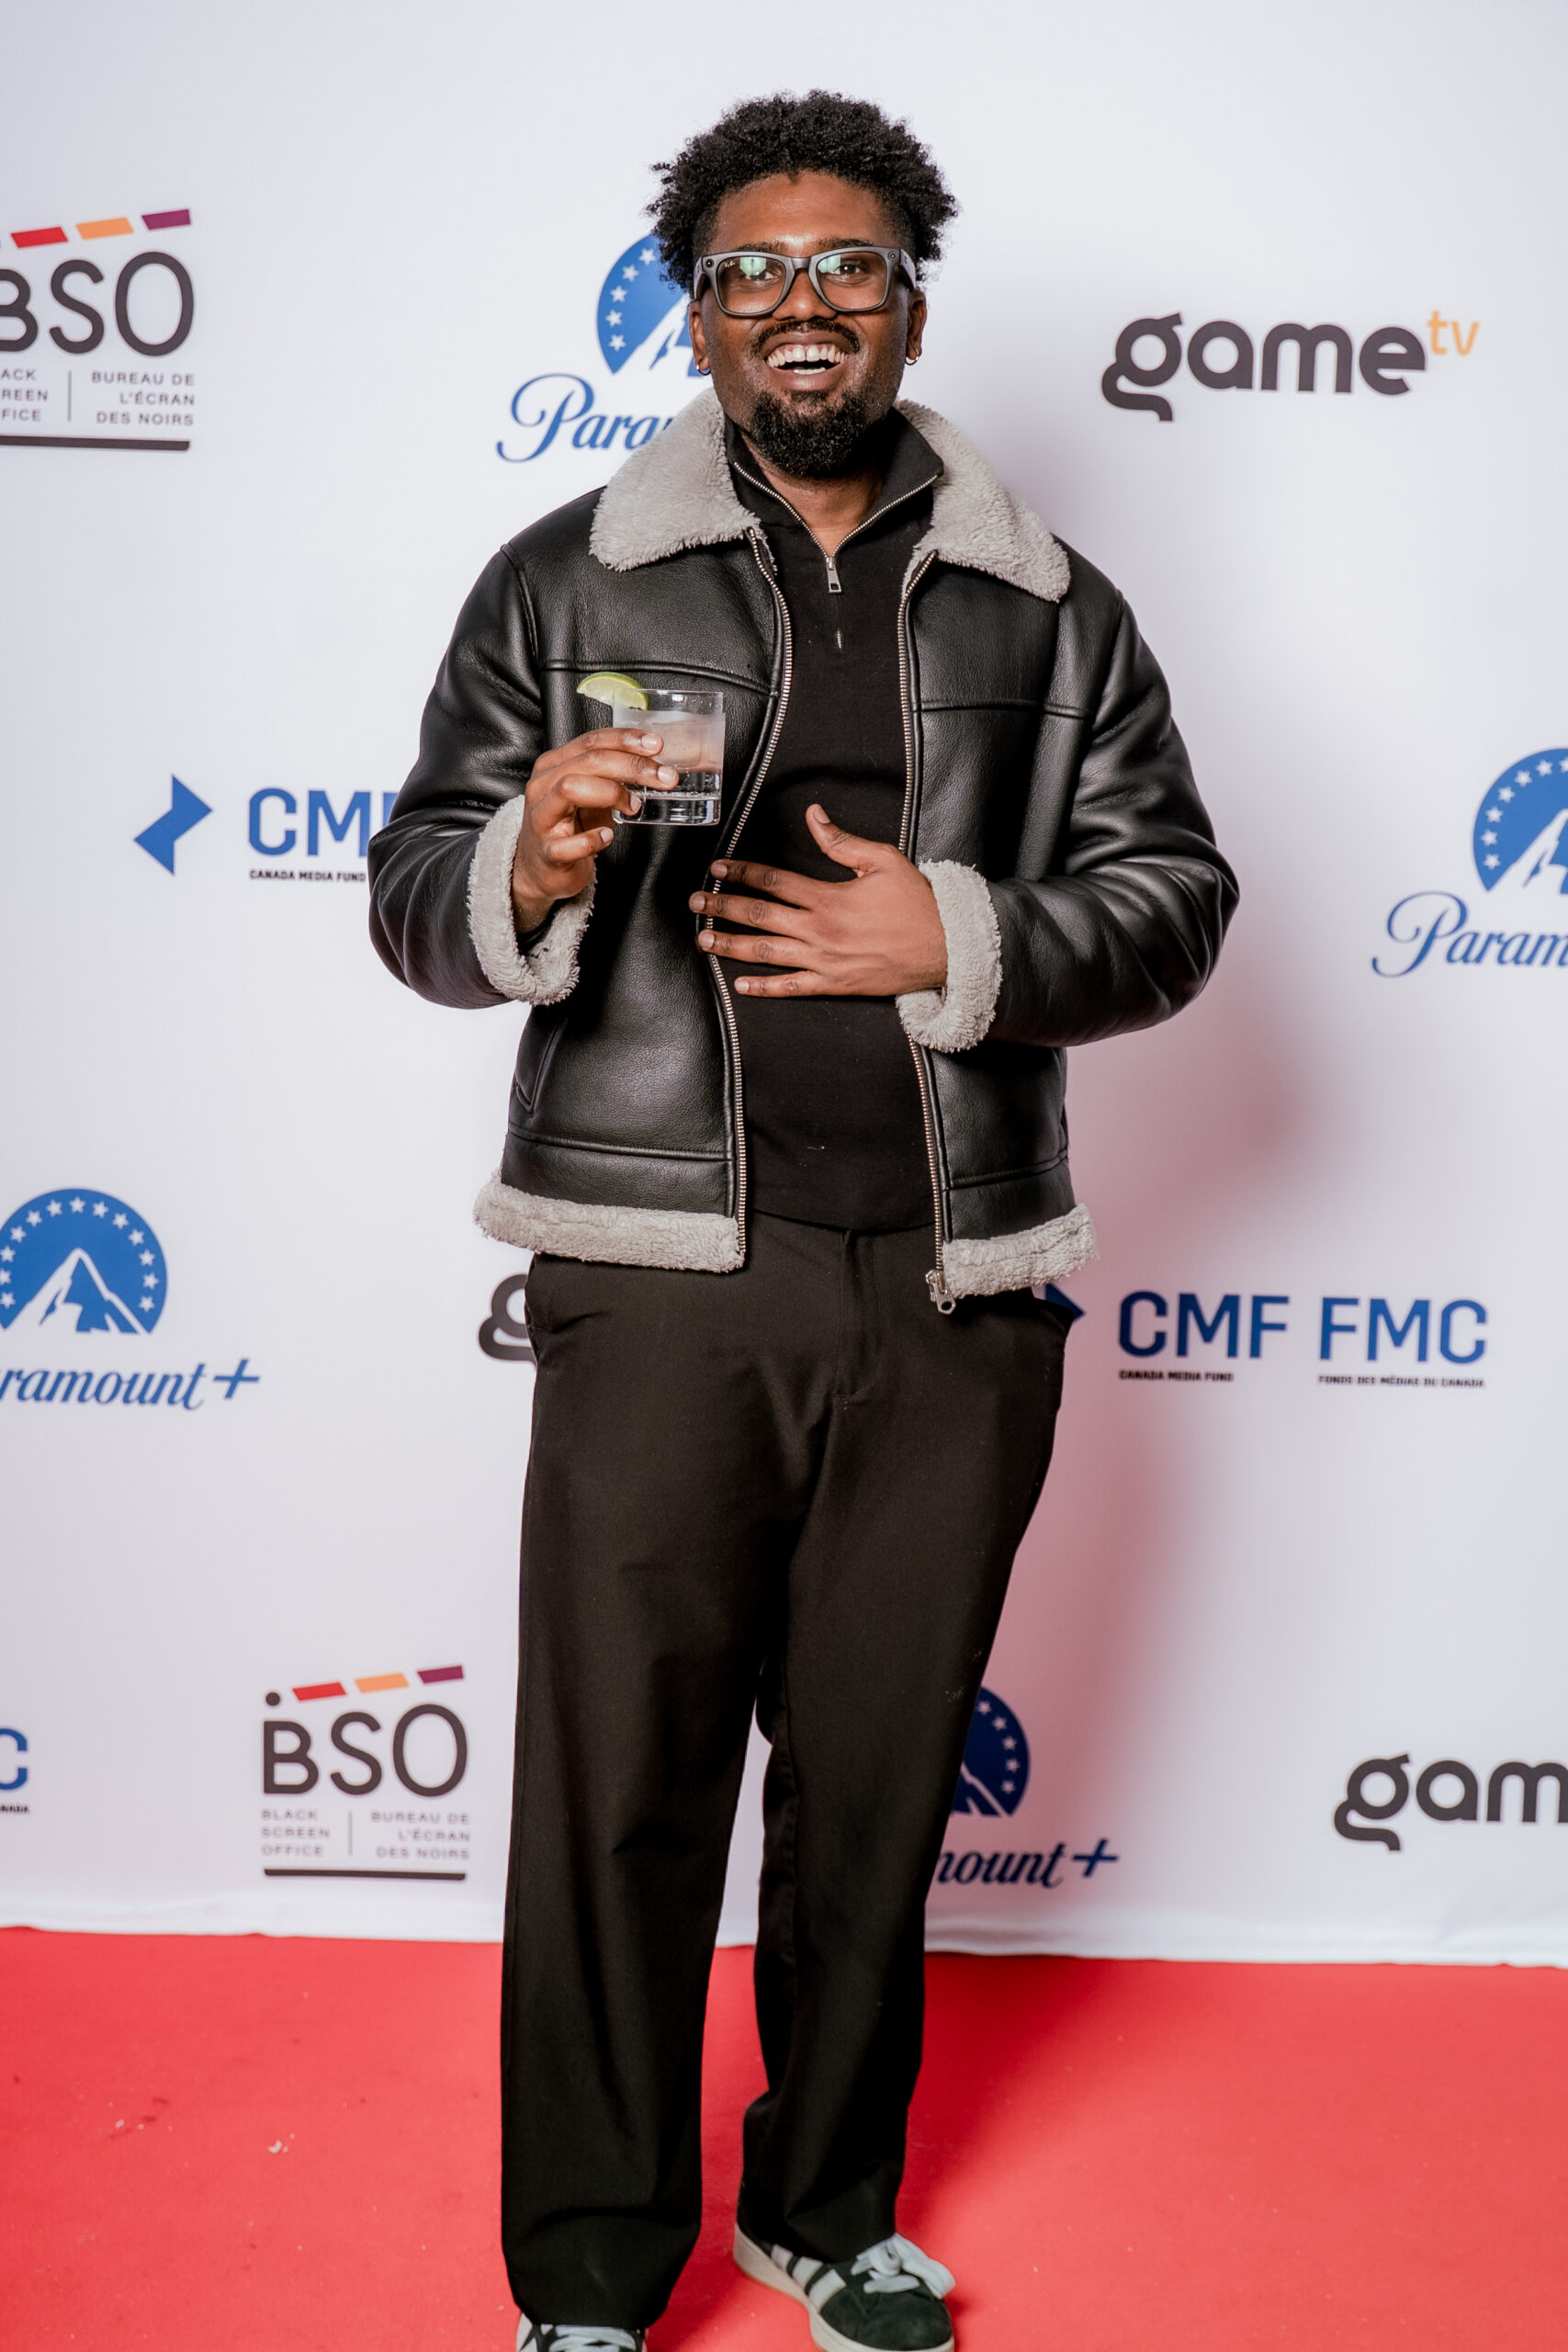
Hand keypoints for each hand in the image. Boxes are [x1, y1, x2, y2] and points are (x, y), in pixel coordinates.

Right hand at [510, 727, 678, 933]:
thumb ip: (611, 777)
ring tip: (633, 806)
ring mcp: (541, 818)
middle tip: (663, 777)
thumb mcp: (589, 794)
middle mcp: (543, 785)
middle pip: (588, 761)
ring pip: (570, 788)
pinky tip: (607, 836)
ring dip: (611, 794)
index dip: (626, 740)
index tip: (657, 745)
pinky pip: (567, 843)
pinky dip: (592, 840)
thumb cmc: (567, 827)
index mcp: (554, 765)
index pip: (591, 741)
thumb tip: (652, 766)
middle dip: (631, 766)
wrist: (540, 869)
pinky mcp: (546, 851)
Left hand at [689, 804, 947, 996]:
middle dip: (722, 907)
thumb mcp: (882, 860)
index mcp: (828, 897)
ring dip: (731, 945)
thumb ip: (841, 841)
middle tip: (694, 903)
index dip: (741, 872)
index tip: (718, 867)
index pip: (773, 881)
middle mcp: (820, 930)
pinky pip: (792, 988)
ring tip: (703, 939)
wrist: (945, 947)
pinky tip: (740, 985)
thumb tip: (813, 816)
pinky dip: (764, 988)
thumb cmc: (916, 902)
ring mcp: (824, 961)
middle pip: (760, 916)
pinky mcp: (834, 984)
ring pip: (767, 952)